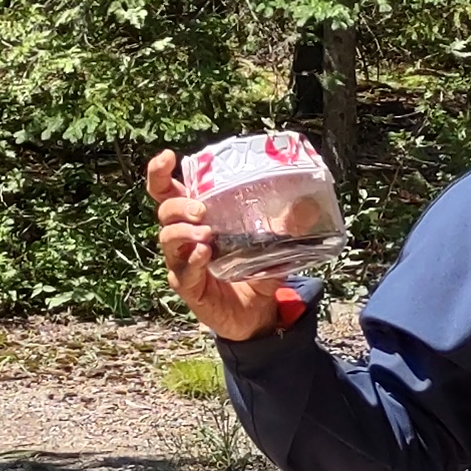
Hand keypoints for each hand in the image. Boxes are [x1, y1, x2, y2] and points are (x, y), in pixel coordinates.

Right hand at [145, 152, 289, 341]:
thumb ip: (287, 225)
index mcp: (198, 218)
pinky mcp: (188, 286)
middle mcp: (185, 237)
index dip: (161, 173)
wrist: (258, 313)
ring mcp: (183, 262)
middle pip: (165, 211)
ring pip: (168, 239)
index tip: (168, 157)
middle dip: (179, 205)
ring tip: (205, 233)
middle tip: (201, 210)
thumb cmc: (256, 271)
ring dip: (183, 232)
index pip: (168, 191)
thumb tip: (309, 204)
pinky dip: (192, 260)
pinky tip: (204, 254)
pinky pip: (183, 271)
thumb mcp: (274, 245)